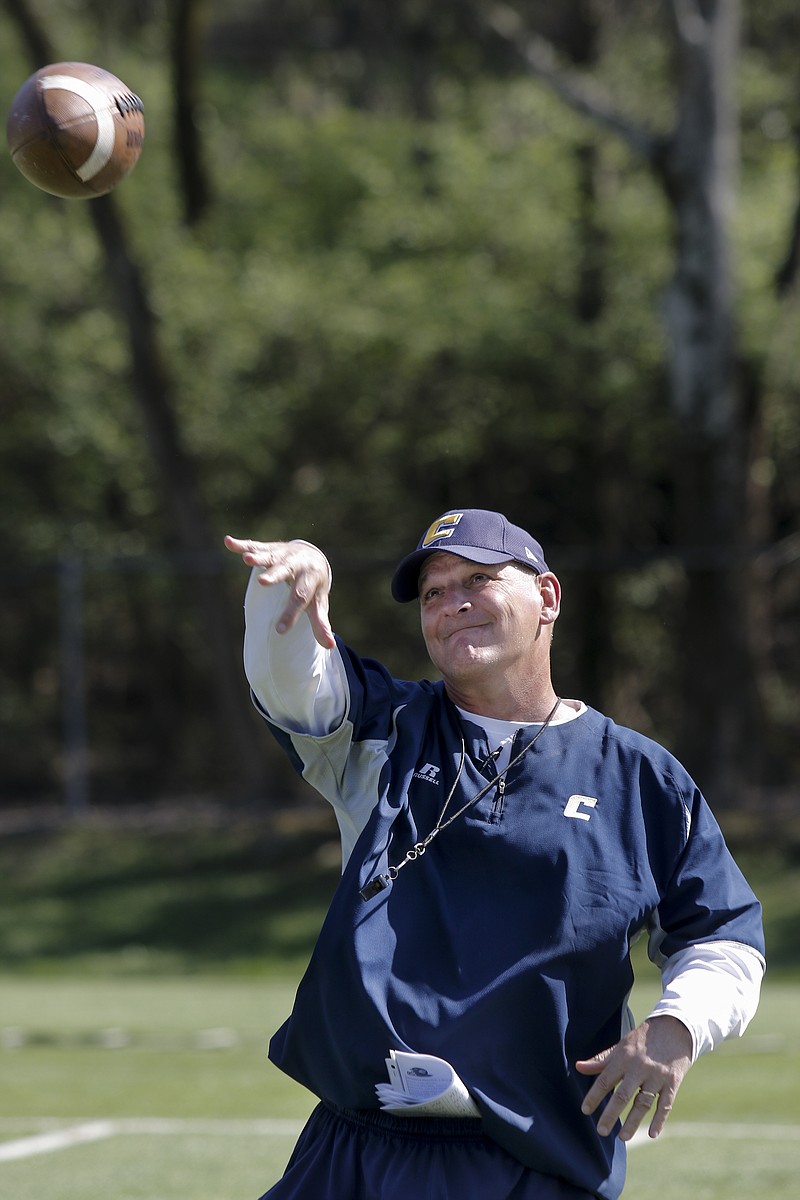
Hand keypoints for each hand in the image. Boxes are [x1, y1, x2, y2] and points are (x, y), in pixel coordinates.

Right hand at [224, 535, 334, 648]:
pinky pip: (254, 545)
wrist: (312, 556)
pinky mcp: (269, 548)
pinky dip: (241, 544)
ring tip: (247, 559)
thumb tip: (330, 646)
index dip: (291, 614)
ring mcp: (282, 554)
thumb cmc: (312, 587)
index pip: (300, 598)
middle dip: (274, 576)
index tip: (280, 631)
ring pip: (270, 556)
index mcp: (311, 579)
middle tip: (262, 582)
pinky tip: (228, 542)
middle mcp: (297, 563)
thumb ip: (321, 624)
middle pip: (286, 571)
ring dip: (258, 557)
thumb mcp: (318, 603)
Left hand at [576, 1015, 692, 1141]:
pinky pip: (666, 1104)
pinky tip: (652, 1134)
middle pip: (623, 1094)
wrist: (675, 1029)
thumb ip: (601, 1060)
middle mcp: (639, 1067)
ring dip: (633, 1121)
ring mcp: (657, 1075)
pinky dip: (659, 1120)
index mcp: (624, 1057)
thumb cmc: (642, 1040)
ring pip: (643, 1102)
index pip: (605, 1079)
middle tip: (601, 1131)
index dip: (594, 1096)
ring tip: (622, 1138)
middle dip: (611, 1114)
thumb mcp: (621, 1045)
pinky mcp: (673, 1082)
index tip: (584, 1111)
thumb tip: (578, 1067)